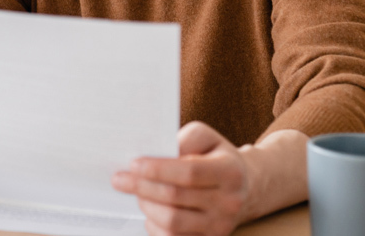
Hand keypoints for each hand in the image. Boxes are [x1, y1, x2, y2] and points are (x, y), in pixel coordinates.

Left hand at [112, 121, 248, 235]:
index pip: (189, 173)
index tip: (133, 164)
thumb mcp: (206, 137)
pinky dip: (155, 226)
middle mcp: (229, 202)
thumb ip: (184, 139)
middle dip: (141, 187)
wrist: (244, 187)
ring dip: (146, 206)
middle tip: (119, 179)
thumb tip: (157, 153)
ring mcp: (220, 226)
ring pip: (172, 222)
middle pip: (176, 198)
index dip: (158, 169)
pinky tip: (150, 211)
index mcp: (229, 172)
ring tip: (137, 193)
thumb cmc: (216, 158)